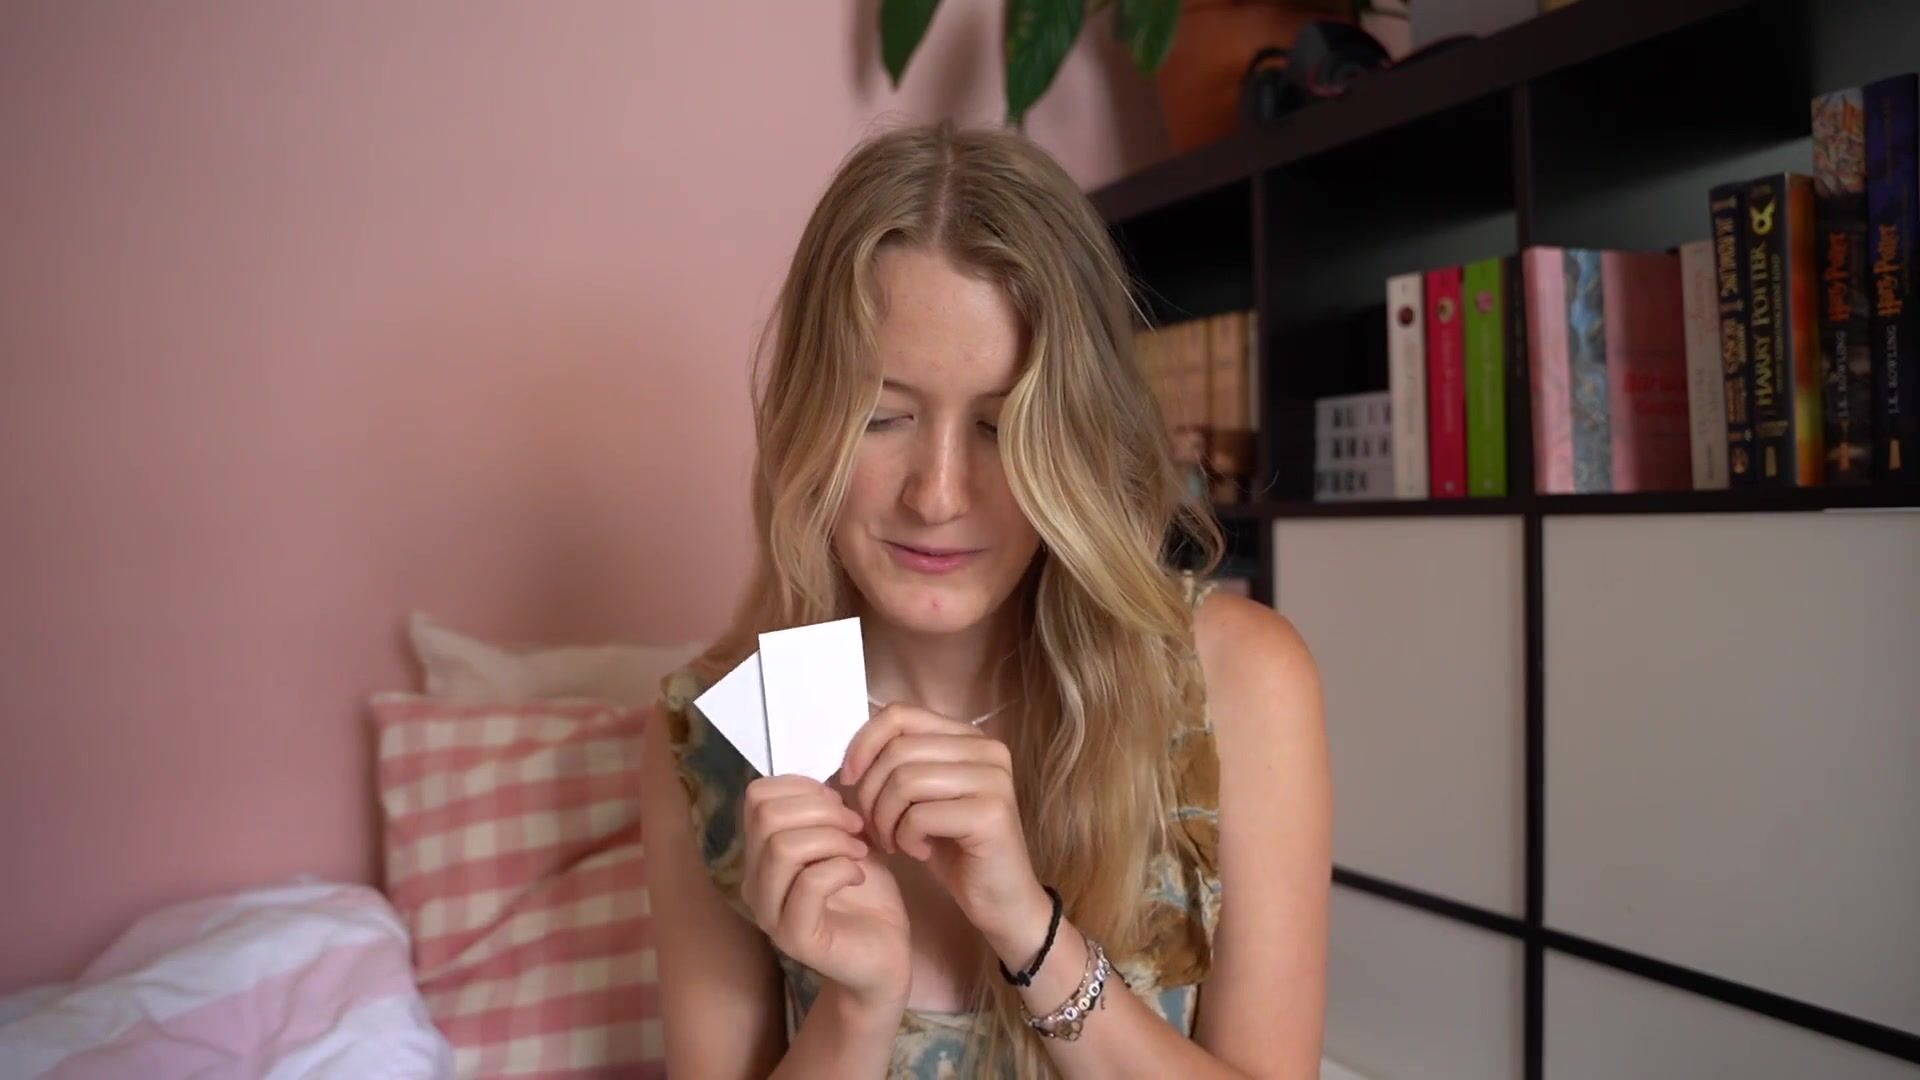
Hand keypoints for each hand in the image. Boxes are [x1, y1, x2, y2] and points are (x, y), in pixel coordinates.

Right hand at [740, 774, 911, 1011]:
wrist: (885, 955)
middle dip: (821, 811)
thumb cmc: (865, 896)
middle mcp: (755, 882)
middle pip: (767, 817)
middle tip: (856, 828)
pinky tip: (859, 876)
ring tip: (859, 852)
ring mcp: (771, 913)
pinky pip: (810, 882)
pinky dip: (842, 868)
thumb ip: (829, 812)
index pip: (756, 796)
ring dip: (833, 839)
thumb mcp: (847, 840)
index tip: (840, 805)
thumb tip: (827, 783)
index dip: (803, 788)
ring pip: (783, 847)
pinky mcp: (796, 937)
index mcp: (761, 853)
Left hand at [838, 704, 1050, 956]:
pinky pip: (919, 815)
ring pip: (905, 780)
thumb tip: (852, 752)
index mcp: (968, 736)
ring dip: (885, 819)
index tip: (848, 779)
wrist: (1002, 900)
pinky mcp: (991, 813)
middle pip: (897, 750)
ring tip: (895, 842)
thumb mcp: (922, 799)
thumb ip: (899, 765)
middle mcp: (987, 748)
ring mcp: (993, 778)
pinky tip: (918, 852)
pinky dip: (905, 838)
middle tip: (875, 828)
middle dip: (871, 793)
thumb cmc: (956, 849)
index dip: (863, 744)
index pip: (899, 715)